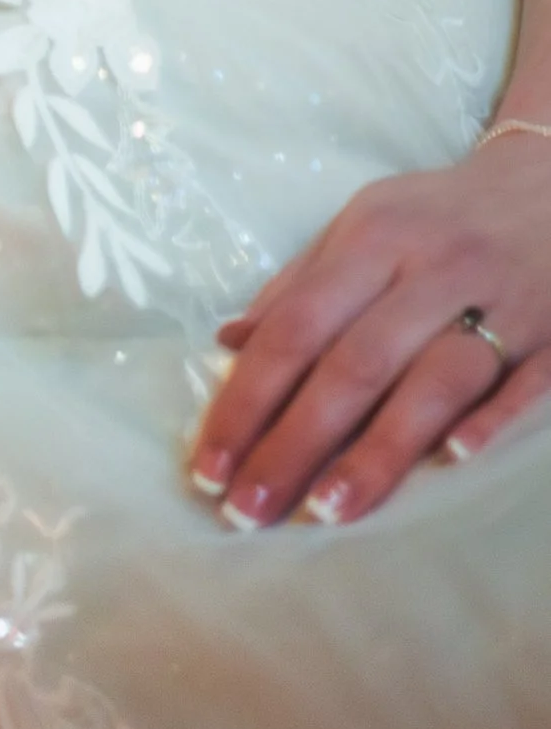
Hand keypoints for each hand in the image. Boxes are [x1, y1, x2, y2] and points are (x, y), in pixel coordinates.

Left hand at [191, 129, 550, 525]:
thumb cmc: (440, 217)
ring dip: (380, 451)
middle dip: (295, 442)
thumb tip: (229, 343)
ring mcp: (501, 303)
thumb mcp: (366, 222)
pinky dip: (489, 420)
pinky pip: (524, 384)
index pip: (296, 327)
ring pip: (434, 382)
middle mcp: (432, 269)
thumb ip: (302, 282)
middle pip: (356, 365)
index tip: (209, 465)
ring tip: (327, 512)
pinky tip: (452, 461)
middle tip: (249, 509)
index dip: (248, 399)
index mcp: (375, 237)